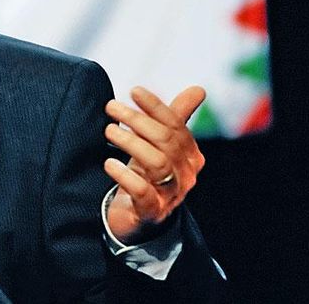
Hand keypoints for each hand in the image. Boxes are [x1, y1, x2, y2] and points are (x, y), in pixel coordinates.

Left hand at [102, 85, 206, 243]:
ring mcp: (170, 195)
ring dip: (131, 143)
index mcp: (191, 156)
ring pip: (157, 164)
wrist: (140, 219)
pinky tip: (109, 163)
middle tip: (111, 107)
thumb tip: (199, 89)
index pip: (176, 126)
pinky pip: (143, 192)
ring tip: (108, 130)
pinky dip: (126, 176)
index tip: (133, 91)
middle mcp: (185, 175)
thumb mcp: (161, 146)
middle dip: (138, 120)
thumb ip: (177, 118)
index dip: (156, 107)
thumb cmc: (149, 175)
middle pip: (165, 142)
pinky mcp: (151, 212)